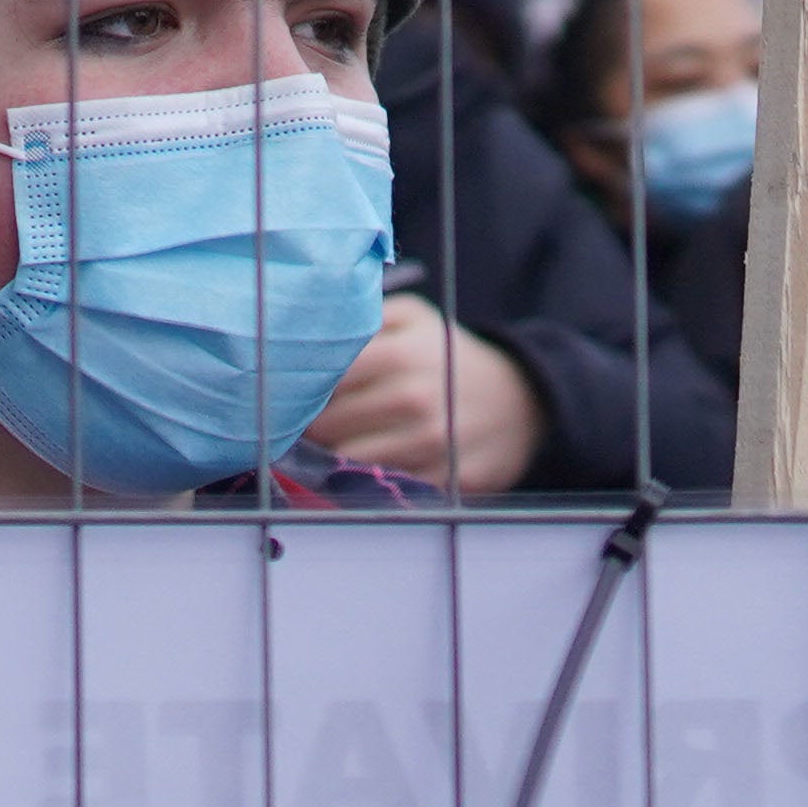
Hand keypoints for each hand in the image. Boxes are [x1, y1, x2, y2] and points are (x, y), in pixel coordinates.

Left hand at [312, 294, 544, 496]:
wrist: (522, 400)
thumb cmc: (449, 355)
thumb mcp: (415, 319)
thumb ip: (364, 317)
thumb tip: (309, 332)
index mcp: (400, 354)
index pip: (322, 380)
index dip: (298, 390)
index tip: (286, 394)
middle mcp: (415, 399)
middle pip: (327, 426)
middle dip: (306, 427)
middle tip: (296, 426)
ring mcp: (433, 444)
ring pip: (349, 462)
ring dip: (328, 459)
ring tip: (322, 449)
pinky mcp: (447, 480)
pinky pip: (386, 489)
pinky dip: (366, 483)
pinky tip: (359, 471)